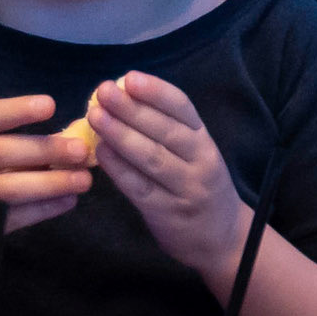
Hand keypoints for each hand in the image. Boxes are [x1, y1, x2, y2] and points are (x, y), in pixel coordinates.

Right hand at [0, 94, 92, 268]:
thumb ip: (2, 143)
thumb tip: (64, 137)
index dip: (15, 110)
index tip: (50, 105)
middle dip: (42, 150)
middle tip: (80, 150)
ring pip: (5, 190)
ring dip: (49, 184)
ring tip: (82, 180)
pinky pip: (10, 219)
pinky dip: (42, 210)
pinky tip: (66, 201)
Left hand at [88, 72, 246, 275]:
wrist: (220, 237)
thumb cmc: (198, 185)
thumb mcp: (194, 154)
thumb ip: (166, 130)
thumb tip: (122, 98)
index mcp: (204, 140)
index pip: (183, 109)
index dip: (156, 91)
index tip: (130, 78)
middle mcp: (201, 162)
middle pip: (165, 131)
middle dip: (132, 109)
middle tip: (103, 92)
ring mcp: (185, 189)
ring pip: (152, 158)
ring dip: (121, 135)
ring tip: (96, 116)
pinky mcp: (166, 213)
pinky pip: (139, 187)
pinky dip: (118, 168)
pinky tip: (100, 152)